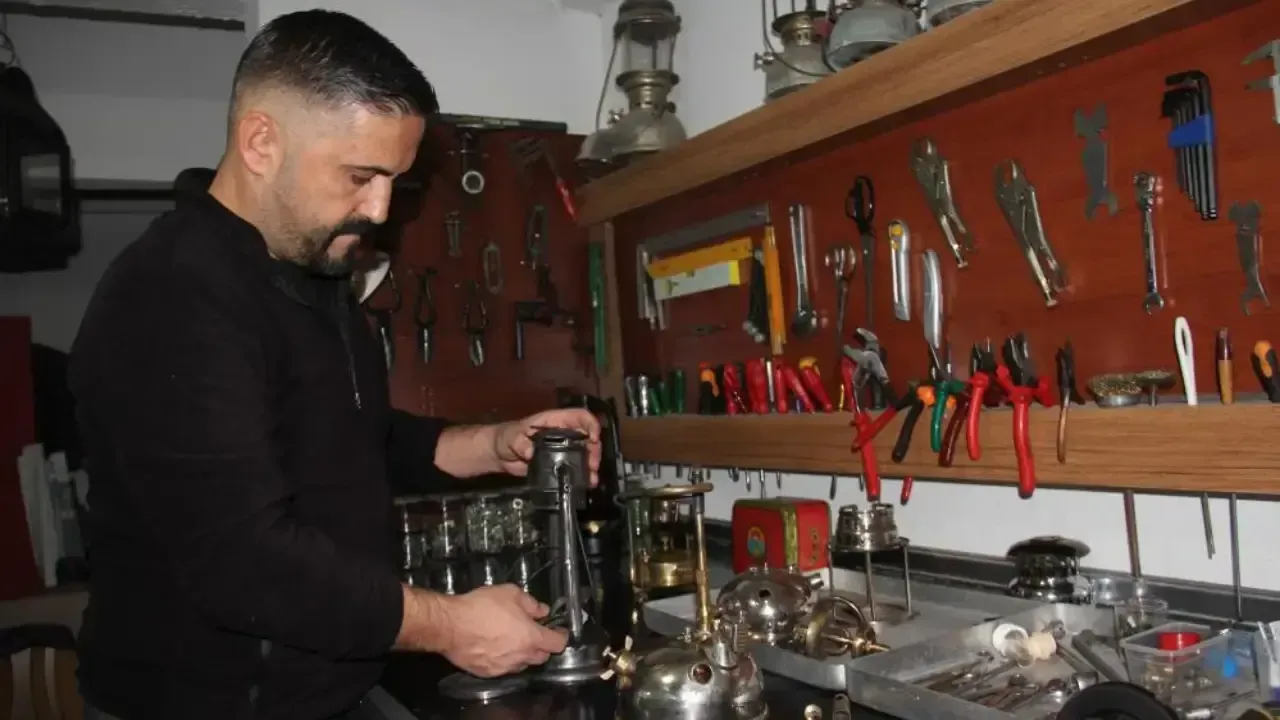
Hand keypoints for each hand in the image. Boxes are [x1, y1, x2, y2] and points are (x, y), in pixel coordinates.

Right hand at [438, 585, 567, 676]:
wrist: (450, 626)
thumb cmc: (482, 607)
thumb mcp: (510, 593)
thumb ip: (531, 603)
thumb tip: (542, 610)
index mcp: (531, 637)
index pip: (558, 644)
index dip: (561, 636)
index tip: (558, 629)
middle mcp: (521, 656)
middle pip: (542, 657)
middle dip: (542, 646)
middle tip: (534, 632)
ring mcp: (504, 667)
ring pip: (523, 664)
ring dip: (524, 654)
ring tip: (513, 640)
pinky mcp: (488, 673)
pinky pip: (504, 668)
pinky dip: (506, 659)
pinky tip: (496, 647)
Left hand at [492, 408, 601, 484]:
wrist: (499, 455)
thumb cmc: (506, 437)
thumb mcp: (512, 436)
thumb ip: (520, 442)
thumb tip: (531, 453)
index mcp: (555, 421)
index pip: (579, 416)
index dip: (590, 424)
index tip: (593, 438)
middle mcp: (563, 434)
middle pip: (587, 436)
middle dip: (593, 449)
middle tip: (592, 463)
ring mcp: (563, 450)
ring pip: (584, 453)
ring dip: (591, 464)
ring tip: (591, 476)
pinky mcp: (559, 465)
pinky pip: (575, 468)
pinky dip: (583, 475)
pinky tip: (587, 483)